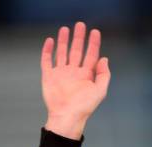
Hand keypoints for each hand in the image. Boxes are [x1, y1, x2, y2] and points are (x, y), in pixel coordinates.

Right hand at [42, 22, 110, 138]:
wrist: (66, 115)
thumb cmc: (84, 106)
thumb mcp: (100, 90)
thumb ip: (103, 74)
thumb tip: (104, 59)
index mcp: (87, 75)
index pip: (91, 55)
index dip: (94, 44)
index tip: (95, 32)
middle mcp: (74, 72)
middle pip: (77, 51)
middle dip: (79, 38)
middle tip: (80, 25)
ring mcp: (61, 73)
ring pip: (62, 53)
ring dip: (64, 41)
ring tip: (65, 29)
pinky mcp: (49, 76)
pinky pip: (47, 60)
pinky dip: (48, 50)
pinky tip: (51, 41)